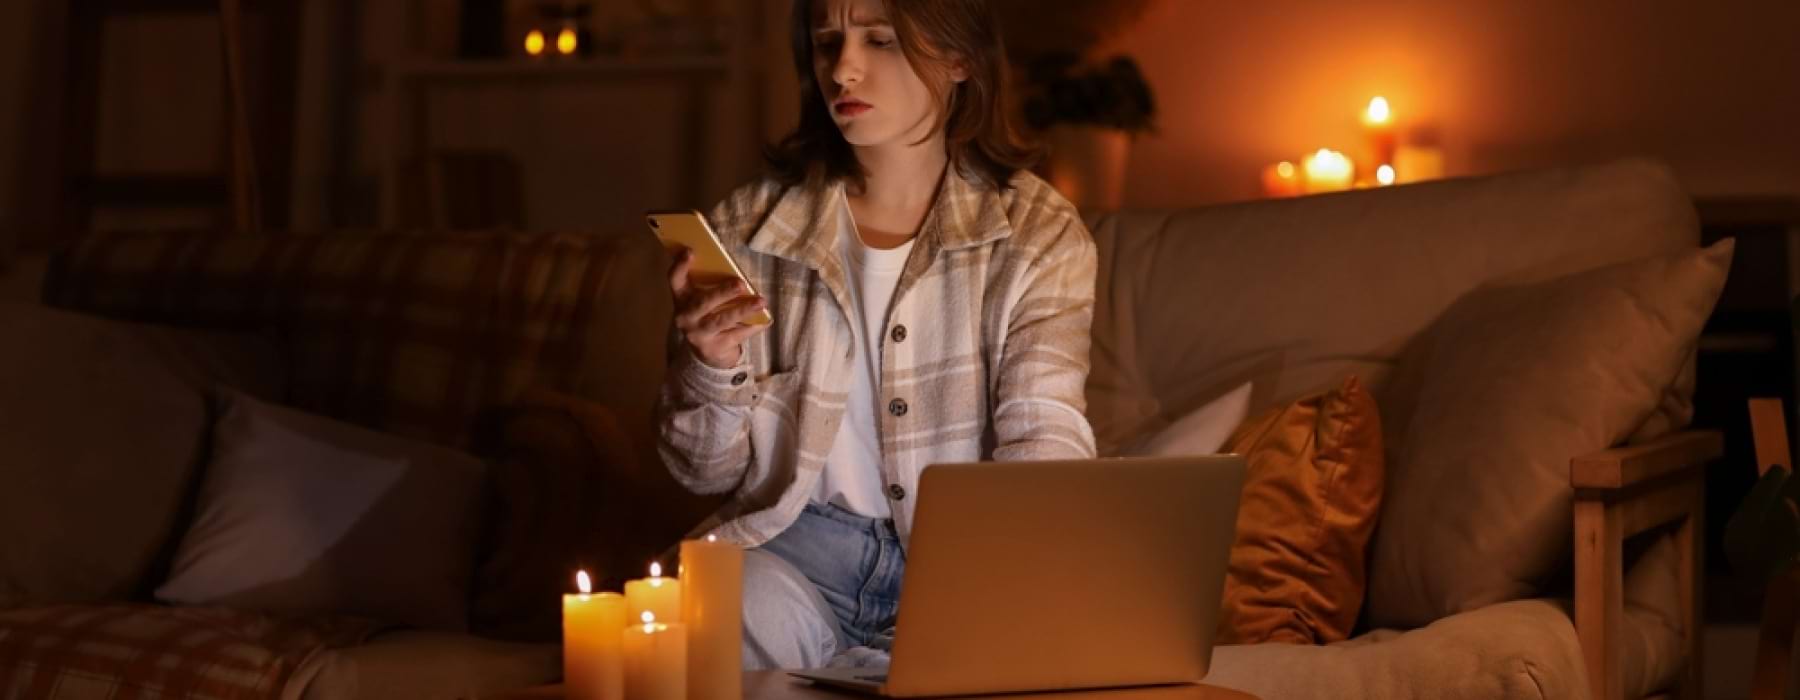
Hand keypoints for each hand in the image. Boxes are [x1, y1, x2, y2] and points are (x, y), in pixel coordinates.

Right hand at [669, 246, 768, 369]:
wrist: (707, 352)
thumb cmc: (708, 315)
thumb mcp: (702, 299)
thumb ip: (710, 284)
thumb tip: (734, 266)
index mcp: (681, 298)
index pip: (674, 280)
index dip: (680, 266)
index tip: (690, 251)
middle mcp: (686, 316)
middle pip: (702, 303)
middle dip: (722, 293)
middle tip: (741, 284)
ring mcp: (698, 334)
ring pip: (721, 320)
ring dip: (742, 310)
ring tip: (761, 302)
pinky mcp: (714, 348)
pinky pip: (736, 335)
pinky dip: (752, 326)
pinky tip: (765, 320)